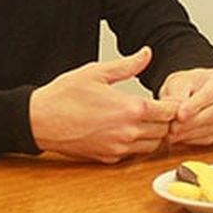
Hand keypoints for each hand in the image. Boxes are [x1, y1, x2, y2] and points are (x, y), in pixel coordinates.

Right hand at [29, 47, 178, 162]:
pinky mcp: (108, 158)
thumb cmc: (64, 95)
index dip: (172, 105)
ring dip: (152, 134)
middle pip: (165, 130)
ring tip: (141, 119)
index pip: (170, 111)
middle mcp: (129, 132)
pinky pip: (133, 154)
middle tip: (156, 109)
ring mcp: (119, 148)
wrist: (40, 120)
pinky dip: (135, 144)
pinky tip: (125, 130)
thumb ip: (127, 65)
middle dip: (165, 120)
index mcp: (130, 108)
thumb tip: (146, 53)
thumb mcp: (97, 72)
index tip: (166, 99)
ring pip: (152, 146)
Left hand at [161, 66, 212, 145]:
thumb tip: (178, 112)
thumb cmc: (188, 83)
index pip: (211, 93)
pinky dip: (195, 139)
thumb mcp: (178, 81)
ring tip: (173, 133)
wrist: (193, 90)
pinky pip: (212, 136)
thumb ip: (178, 94)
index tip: (180, 115)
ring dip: (192, 133)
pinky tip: (181, 137)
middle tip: (174, 127)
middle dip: (193, 122)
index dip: (194, 106)